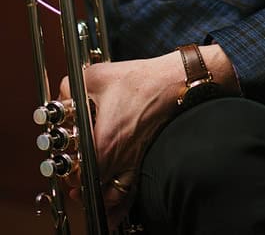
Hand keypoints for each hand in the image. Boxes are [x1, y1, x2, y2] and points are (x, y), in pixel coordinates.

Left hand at [60, 53, 187, 219]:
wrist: (179, 81)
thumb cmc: (143, 81)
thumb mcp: (96, 77)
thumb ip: (69, 89)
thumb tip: (63, 97)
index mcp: (102, 144)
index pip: (74, 173)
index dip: (65, 168)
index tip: (65, 155)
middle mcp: (119, 160)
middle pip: (90, 189)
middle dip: (78, 182)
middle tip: (72, 172)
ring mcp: (135, 162)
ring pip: (112, 197)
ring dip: (98, 197)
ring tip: (88, 192)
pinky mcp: (147, 157)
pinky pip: (131, 192)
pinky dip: (120, 202)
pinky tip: (114, 209)